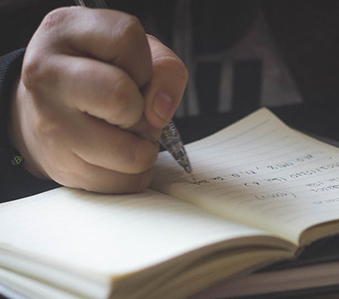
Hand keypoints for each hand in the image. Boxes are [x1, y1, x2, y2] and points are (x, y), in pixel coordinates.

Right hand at [8, 7, 187, 192]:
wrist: (46, 110)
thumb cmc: (100, 74)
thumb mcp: (135, 52)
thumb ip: (165, 68)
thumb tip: (160, 111)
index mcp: (64, 31)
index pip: (126, 39)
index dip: (144, 60)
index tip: (132, 71)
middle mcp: (47, 76)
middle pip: (122, 98)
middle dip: (142, 109)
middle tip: (132, 108)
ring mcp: (50, 126)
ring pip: (132, 154)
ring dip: (143, 146)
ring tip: (124, 131)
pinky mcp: (63, 169)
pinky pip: (127, 182)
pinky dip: (134, 172)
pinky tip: (114, 152)